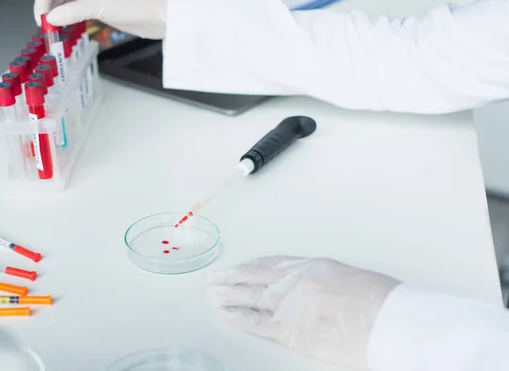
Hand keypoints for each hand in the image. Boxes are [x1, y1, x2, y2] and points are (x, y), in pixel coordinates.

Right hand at [33, 0, 167, 38]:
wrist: (158, 15)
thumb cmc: (134, 4)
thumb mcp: (98, 7)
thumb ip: (71, 12)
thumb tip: (50, 18)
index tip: (41, 17)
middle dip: (48, 6)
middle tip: (45, 25)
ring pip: (66, 0)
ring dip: (57, 13)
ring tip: (53, 29)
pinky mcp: (100, 5)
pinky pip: (77, 9)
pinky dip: (69, 18)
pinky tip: (66, 28)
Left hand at [206, 256, 399, 368]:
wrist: (386, 320)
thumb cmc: (378, 300)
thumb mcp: (348, 278)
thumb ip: (322, 281)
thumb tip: (313, 290)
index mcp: (309, 266)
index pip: (271, 264)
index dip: (251, 266)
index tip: (240, 267)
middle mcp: (293, 281)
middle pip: (253, 277)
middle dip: (231, 277)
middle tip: (213, 277)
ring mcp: (288, 305)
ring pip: (247, 297)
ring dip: (226, 295)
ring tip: (210, 293)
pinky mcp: (288, 331)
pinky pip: (255, 323)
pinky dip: (237, 318)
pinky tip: (223, 314)